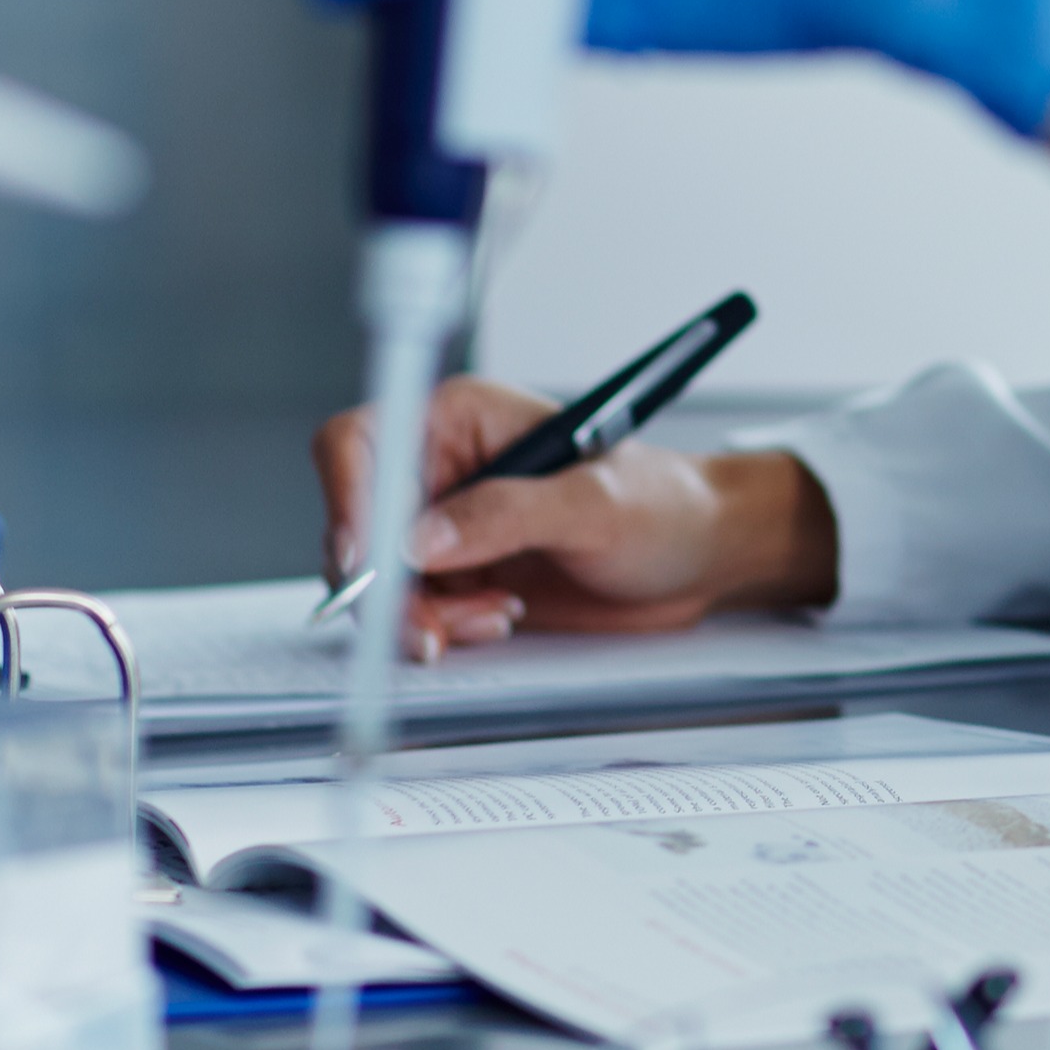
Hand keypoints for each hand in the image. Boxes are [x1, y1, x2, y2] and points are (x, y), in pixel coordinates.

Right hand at [311, 374, 838, 653]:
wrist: (702, 556)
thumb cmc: (664, 504)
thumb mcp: (593, 504)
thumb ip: (506, 515)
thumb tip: (423, 539)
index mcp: (460, 421)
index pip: (363, 446)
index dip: (348, 499)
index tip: (365, 559)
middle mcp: (441, 471)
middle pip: (359, 527)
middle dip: (390, 584)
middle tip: (433, 626)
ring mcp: (445, 529)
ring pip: (382, 581)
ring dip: (423, 613)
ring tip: (495, 614)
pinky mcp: (460, 579)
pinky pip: (415, 612)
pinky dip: (444, 628)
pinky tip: (498, 618)